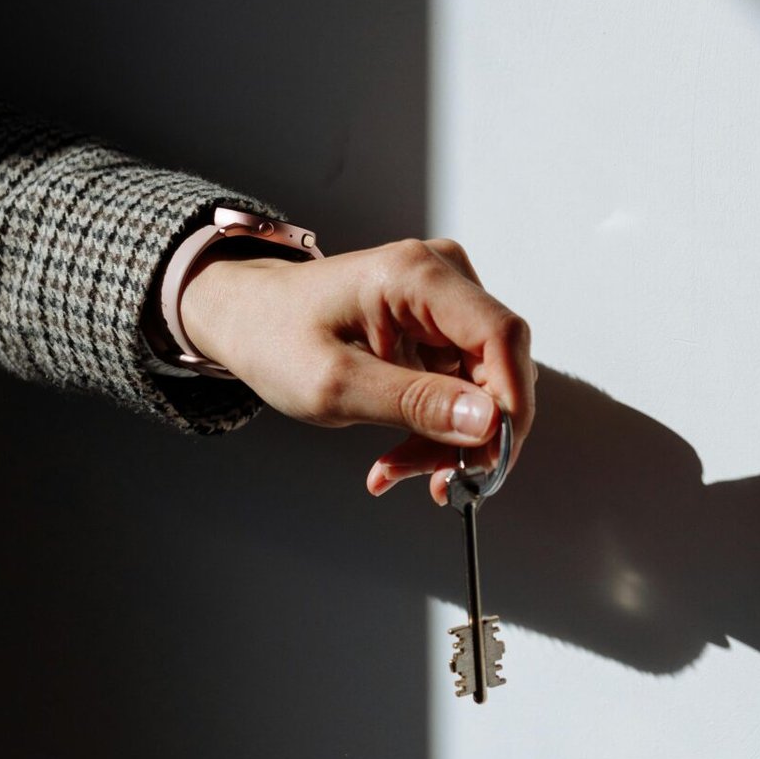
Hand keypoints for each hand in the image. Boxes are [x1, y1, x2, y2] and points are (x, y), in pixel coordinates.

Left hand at [180, 235, 534, 503]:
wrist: (247, 319)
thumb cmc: (275, 336)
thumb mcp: (336, 384)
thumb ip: (415, 403)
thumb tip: (489, 422)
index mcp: (417, 275)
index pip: (501, 335)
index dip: (511, 404)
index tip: (491, 463)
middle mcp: (442, 278)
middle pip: (498, 366)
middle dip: (472, 435)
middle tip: (435, 483)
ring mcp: (444, 302)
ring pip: (483, 387)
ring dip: (448, 440)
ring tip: (396, 469)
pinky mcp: (440, 328)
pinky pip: (461, 389)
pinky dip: (435, 429)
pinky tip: (398, 453)